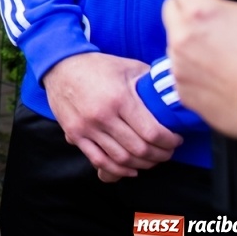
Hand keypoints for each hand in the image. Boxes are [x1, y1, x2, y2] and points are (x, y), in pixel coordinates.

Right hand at [43, 51, 181, 180]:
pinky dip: (118, 170)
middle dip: (160, 155)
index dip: (170, 142)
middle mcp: (102, 116)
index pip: (153, 133)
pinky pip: (99, 161)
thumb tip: (175, 94)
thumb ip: (151, 82)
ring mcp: (86, 127)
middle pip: (140, 149)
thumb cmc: (98, 66)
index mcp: (119, 98)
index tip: (176, 139)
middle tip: (167, 151)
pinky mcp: (75, 134)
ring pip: (122, 159)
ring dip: (142, 164)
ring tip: (151, 158)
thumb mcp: (128, 67)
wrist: (59, 65)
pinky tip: (131, 168)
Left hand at [163, 0, 236, 138]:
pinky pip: (181, 69)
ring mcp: (179, 66)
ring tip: (222, 51)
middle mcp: (182, 37)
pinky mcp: (182, 90)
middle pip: (171, 8)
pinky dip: (195, 67)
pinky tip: (220, 74)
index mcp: (201, 12)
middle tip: (215, 19)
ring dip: (191, 40)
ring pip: (175, 40)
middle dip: (189, 9)